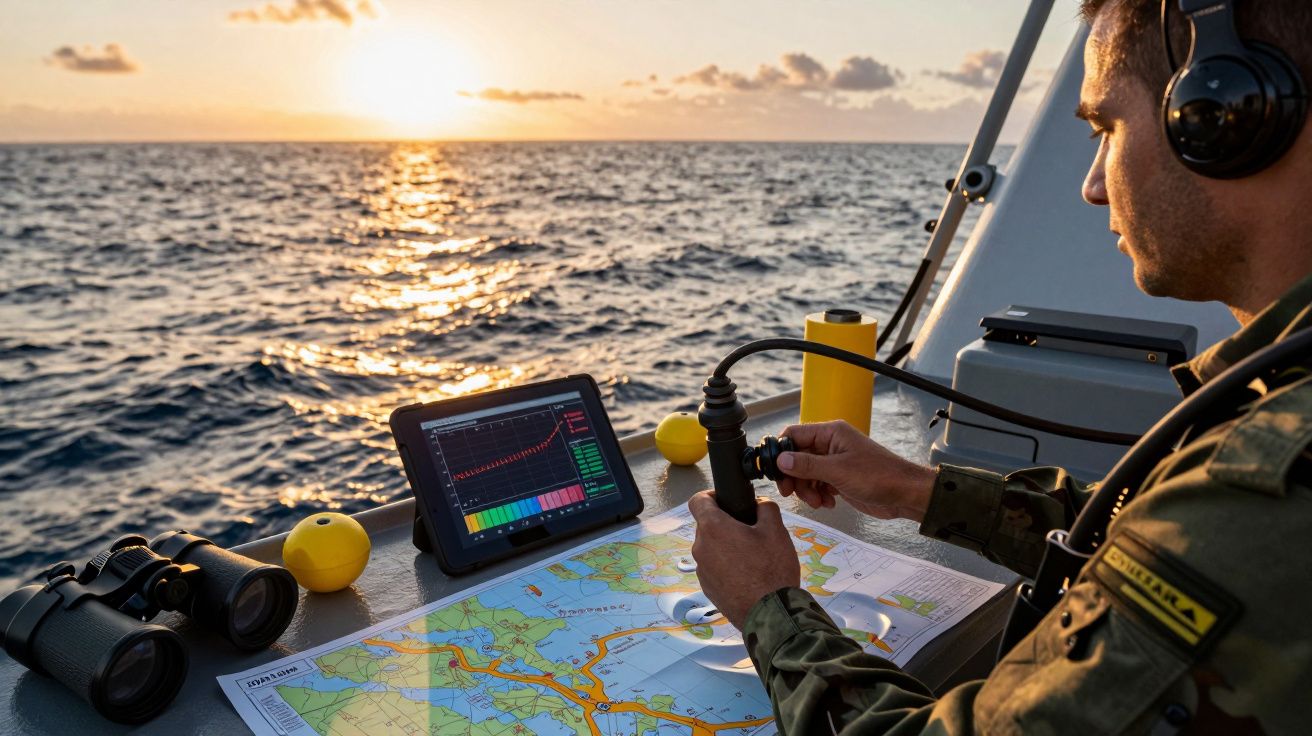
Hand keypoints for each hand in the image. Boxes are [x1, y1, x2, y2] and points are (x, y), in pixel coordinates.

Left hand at [688, 491, 799, 629]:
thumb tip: (760, 503)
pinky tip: (747, 575)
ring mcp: (701, 570)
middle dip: (725, 524)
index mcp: (713, 528)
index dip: (711, 495)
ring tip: (752, 556)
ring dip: (725, 546)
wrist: (769, 614)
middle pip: (706, 526)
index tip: (726, 501)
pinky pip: (713, 568)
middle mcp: (700, 548)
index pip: (698, 500)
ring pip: (710, 548)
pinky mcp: (707, 588)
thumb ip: (766, 508)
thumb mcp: (776, 531)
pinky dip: (725, 566)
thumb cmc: (772, 569)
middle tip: (750, 531)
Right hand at [776, 420, 935, 521]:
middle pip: (797, 457)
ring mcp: (835, 462)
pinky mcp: (839, 478)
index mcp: (830, 433)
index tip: (774, 471)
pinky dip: (817, 495)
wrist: (904, 495)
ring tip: (818, 501)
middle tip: (790, 493)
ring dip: (806, 490)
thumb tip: (781, 459)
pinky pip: (817, 484)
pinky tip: (828, 503)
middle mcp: (830, 445)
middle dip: (793, 476)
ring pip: (805, 473)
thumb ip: (807, 465)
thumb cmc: (879, 476)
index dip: (781, 451)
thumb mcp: (838, 471)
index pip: (794, 434)